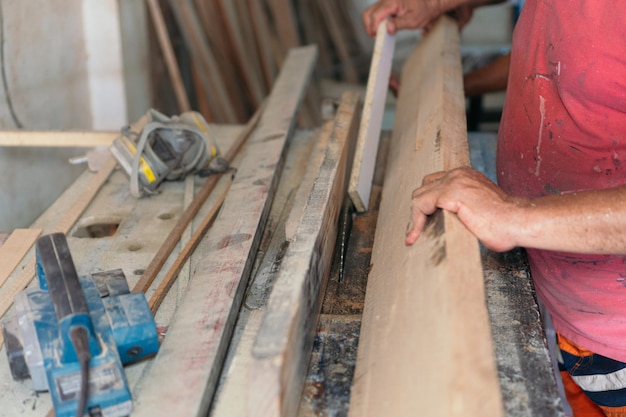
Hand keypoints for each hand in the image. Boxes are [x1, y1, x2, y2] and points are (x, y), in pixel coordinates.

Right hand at [362, 0, 449, 35]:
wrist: (428, 3)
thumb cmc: (423, 10)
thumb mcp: (413, 20)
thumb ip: (399, 24)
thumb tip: (388, 29)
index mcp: (393, 1)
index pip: (376, 15)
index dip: (374, 28)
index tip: (377, 37)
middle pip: (368, 13)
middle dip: (369, 26)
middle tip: (375, 36)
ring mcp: (385, 1)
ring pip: (370, 12)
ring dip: (371, 24)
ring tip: (378, 33)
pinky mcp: (385, 4)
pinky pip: (375, 12)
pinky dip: (375, 21)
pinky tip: (383, 27)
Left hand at [405, 167, 525, 251]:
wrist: (518, 222)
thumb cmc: (503, 224)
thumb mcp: (476, 211)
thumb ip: (459, 209)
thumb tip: (442, 223)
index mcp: (465, 176)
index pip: (434, 184)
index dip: (425, 205)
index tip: (420, 226)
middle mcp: (458, 174)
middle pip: (424, 188)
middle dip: (418, 210)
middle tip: (415, 232)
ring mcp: (454, 181)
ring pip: (419, 196)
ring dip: (415, 217)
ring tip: (414, 236)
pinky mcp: (450, 192)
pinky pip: (420, 204)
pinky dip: (415, 221)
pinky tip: (415, 236)